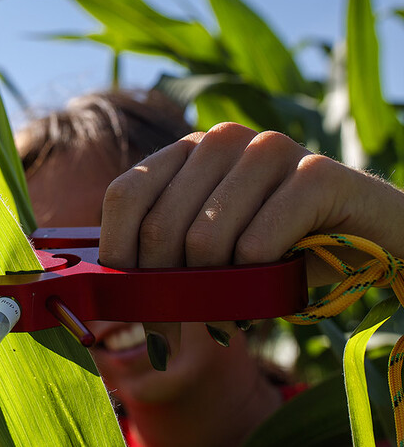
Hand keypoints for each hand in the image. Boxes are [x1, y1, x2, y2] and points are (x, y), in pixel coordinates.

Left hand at [98, 122, 403, 365]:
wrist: (374, 235)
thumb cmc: (281, 247)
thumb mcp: (213, 249)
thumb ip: (164, 257)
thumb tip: (104, 294)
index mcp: (189, 150)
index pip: (125, 195)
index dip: (116, 254)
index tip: (120, 301)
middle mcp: (223, 140)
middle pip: (159, 227)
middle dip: (159, 295)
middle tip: (165, 339)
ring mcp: (269, 149)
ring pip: (205, 242)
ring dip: (210, 299)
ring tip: (225, 321)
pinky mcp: (315, 173)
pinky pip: (256, 247)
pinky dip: (254, 288)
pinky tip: (263, 299)